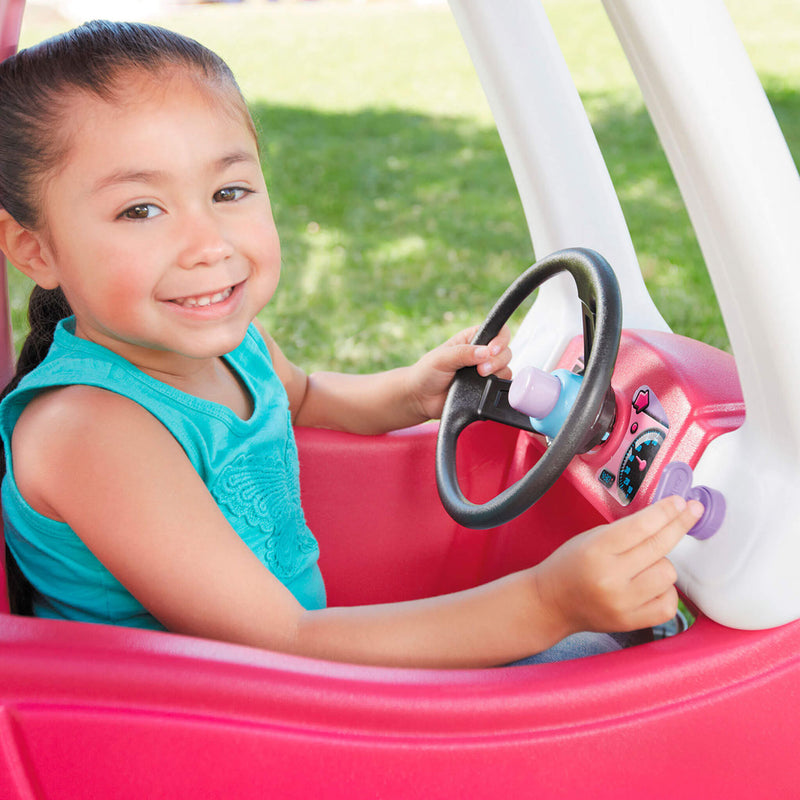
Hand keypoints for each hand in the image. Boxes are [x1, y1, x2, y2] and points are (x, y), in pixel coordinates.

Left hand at [406, 324, 512, 421]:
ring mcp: (485, 372)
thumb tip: (486, 353)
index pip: (497, 331)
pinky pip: (501, 386)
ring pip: (506, 368)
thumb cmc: (426, 373)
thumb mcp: (441, 358)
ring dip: (497, 373)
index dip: (500, 339)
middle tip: (481, 369)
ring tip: (480, 378)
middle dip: (497, 360)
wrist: (420, 399)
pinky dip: (497, 387)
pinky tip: (483, 388)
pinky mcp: (485, 389)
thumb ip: (463, 353)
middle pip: (506, 351)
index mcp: (472, 339)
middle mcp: (481, 354)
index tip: (492, 350)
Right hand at [531, 496, 703, 637]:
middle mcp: (610, 577)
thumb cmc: (570, 565)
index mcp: (596, 550)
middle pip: (660, 547)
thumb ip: (626, 531)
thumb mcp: (590, 538)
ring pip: (668, 574)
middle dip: (679, 524)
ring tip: (644, 564)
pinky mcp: (631, 622)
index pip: (642, 526)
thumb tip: (664, 517)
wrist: (551, 602)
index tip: (682, 502)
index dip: (666, 512)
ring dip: (663, 564)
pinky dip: (665, 591)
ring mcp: (622, 603)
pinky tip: (651, 585)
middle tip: (691, 511)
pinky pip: (669, 603)